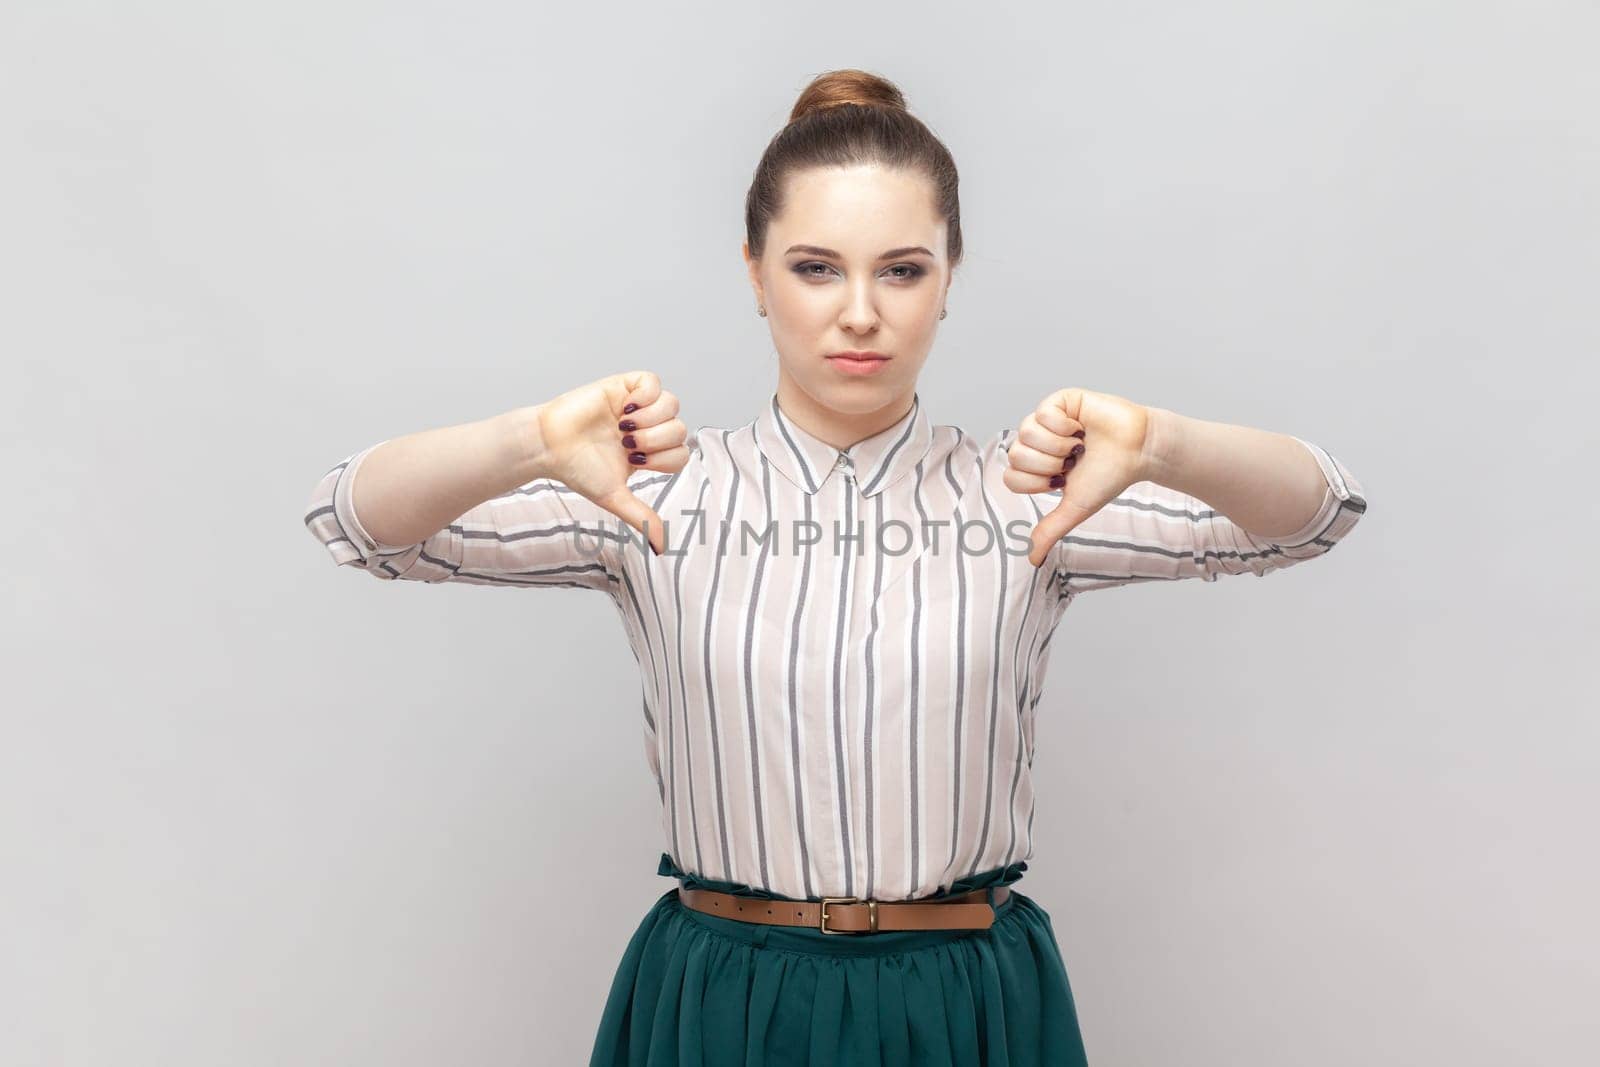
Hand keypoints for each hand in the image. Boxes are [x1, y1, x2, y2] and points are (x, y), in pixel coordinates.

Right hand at [530, 371, 689, 555]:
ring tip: (624, 427)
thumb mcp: (614, 497)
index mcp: (648, 453)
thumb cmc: (577, 470)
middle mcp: (646, 428)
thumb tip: (663, 547)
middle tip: (627, 444)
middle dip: (656, 441)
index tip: (634, 462)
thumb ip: (640, 517)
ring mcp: (636, 406)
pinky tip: (625, 408)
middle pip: (679, 429)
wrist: (549, 447)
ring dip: (651, 419)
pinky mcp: (622, 386)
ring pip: (671, 404)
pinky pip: (652, 381)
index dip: (664, 459)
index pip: (681, 453)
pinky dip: (644, 396)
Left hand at [1002, 387, 1154, 566]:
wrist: (1138, 451)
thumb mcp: (1075, 507)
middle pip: (1016, 455)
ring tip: (1079, 445)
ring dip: (1058, 445)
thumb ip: (1050, 530)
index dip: (1037, 482)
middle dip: (1049, 464)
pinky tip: (1081, 428)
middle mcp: (1037, 441)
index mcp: (1037, 465)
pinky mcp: (1060, 400)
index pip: (1012, 476)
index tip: (1062, 480)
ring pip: (1026, 434)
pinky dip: (1064, 426)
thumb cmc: (1110, 476)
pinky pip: (1042, 413)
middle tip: (1073, 461)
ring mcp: (1047, 419)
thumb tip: (1032, 560)